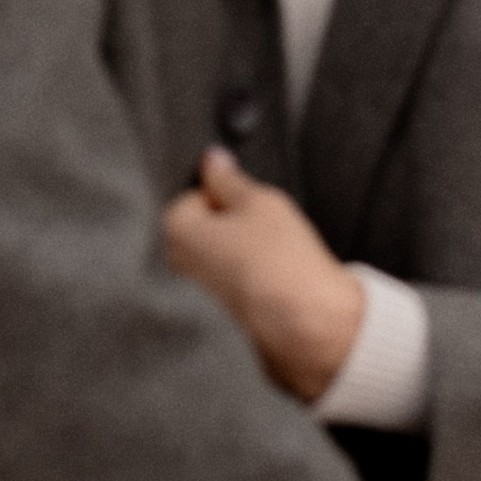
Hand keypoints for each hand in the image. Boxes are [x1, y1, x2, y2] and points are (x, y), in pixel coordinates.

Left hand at [161, 147, 363, 402]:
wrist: (306, 320)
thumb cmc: (280, 259)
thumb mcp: (258, 201)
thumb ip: (229, 177)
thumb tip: (212, 159)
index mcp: (175, 229)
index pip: (194, 193)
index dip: (225, 193)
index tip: (247, 202)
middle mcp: (174, 262)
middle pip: (201, 223)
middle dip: (227, 220)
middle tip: (260, 226)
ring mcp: (192, 290)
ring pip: (216, 251)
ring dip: (238, 246)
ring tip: (267, 253)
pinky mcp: (214, 311)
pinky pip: (228, 276)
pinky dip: (245, 271)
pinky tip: (268, 275)